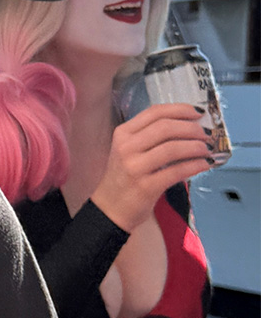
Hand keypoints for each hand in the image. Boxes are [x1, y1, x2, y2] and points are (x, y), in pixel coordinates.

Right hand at [90, 103, 212, 231]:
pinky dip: (194, 166)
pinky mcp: (146, 186)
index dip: (179, 110)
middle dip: (191, 128)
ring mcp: (135, 166)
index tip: (197, 112)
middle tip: (206, 133)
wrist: (110, 207)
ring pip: (172, 148)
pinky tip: (203, 164)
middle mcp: (126, 146)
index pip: (153, 113)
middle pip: (165, 127)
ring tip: (207, 149)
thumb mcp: (129, 150)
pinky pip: (176, 171)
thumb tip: (187, 128)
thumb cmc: (125, 177)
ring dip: (195, 147)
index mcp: (123, 133)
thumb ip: (150, 138)